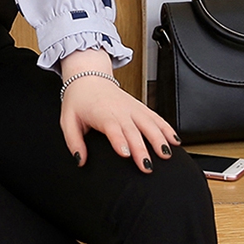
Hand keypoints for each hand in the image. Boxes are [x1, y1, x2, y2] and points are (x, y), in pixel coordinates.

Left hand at [59, 51, 180, 172]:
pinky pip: (156, 117)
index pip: (112, 128)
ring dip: (159, 138)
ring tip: (166, 155)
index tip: (126, 154)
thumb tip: (80, 160)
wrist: (89, 77)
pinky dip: (167, 128)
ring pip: (149, 123)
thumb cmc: (79, 100)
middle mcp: (119, 110)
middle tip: (147, 166)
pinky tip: (175, 141)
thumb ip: (73, 141)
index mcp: (102, 113)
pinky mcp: (139, 107)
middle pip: (133, 130)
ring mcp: (132, 108)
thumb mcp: (68, 120)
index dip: (119, 140)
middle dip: (141, 148)